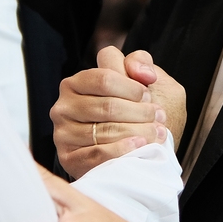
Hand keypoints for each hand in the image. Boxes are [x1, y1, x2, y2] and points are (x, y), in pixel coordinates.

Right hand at [51, 48, 185, 178]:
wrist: (127, 153)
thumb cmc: (133, 111)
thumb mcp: (140, 81)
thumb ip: (140, 63)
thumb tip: (143, 74)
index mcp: (76, 82)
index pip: (104, 79)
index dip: (132, 88)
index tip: (149, 97)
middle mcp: (64, 106)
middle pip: (107, 107)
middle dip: (140, 112)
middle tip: (159, 117)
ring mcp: (63, 133)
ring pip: (103, 131)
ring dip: (137, 131)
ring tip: (156, 132)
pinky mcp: (68, 159)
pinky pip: (96, 154)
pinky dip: (121, 150)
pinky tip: (138, 146)